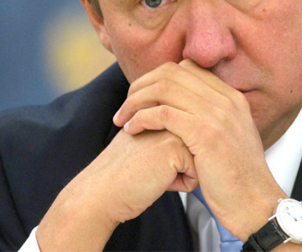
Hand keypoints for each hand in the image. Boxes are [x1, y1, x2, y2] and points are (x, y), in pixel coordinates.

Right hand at [36, 129, 196, 250]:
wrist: (101, 192)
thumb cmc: (123, 173)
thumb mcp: (145, 140)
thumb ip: (167, 130)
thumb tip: (198, 140)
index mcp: (161, 108)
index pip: (190, 138)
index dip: (174, 159)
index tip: (147, 160)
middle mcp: (168, 113)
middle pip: (198, 147)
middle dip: (180, 166)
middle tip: (149, 167)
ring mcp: (172, 127)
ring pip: (200, 159)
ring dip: (181, 174)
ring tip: (153, 173)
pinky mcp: (175, 146)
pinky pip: (197, 174)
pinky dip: (181, 185)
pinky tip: (157, 181)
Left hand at [113, 59, 284, 239]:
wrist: (256, 205)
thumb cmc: (237, 179)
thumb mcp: (230, 137)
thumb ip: (212, 117)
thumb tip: (183, 109)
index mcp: (231, 97)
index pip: (187, 68)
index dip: (158, 78)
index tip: (142, 96)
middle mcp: (225, 100)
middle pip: (171, 72)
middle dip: (141, 86)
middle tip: (126, 106)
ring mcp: (217, 115)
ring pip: (163, 89)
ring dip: (135, 102)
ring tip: (122, 119)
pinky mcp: (205, 133)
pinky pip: (162, 113)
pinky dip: (141, 118)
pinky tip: (132, 130)